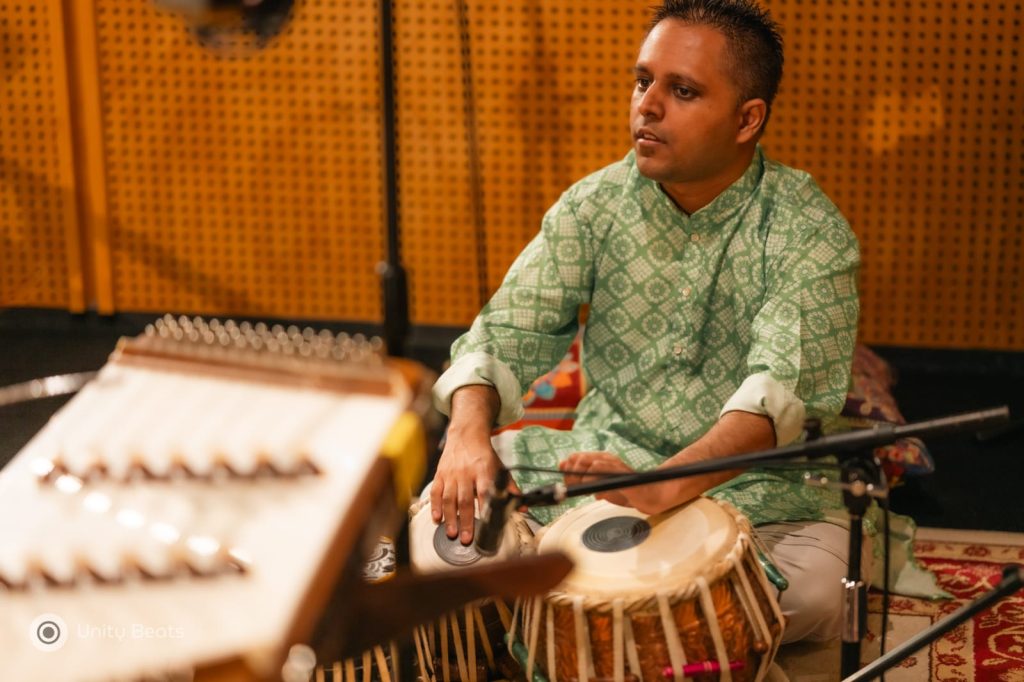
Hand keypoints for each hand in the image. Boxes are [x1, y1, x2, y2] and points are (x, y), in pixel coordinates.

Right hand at [430, 430, 520, 544]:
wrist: (466, 436)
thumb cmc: (484, 455)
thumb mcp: (500, 468)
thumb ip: (510, 488)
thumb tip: (522, 507)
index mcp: (483, 471)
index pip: (484, 492)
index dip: (484, 509)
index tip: (486, 525)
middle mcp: (466, 473)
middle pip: (465, 500)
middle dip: (465, 521)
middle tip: (466, 539)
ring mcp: (451, 474)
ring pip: (449, 498)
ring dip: (450, 517)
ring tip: (452, 533)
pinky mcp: (440, 474)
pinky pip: (436, 492)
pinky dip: (435, 506)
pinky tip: (436, 518)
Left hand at [559, 451, 690, 515]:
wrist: (650, 496)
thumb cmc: (625, 491)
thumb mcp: (599, 486)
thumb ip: (582, 477)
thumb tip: (562, 465)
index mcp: (601, 459)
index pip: (576, 457)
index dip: (567, 468)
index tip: (566, 479)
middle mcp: (607, 459)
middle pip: (579, 459)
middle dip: (571, 474)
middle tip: (573, 487)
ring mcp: (615, 466)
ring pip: (589, 464)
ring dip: (582, 478)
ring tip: (584, 488)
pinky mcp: (621, 476)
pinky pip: (603, 473)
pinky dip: (594, 480)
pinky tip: (595, 489)